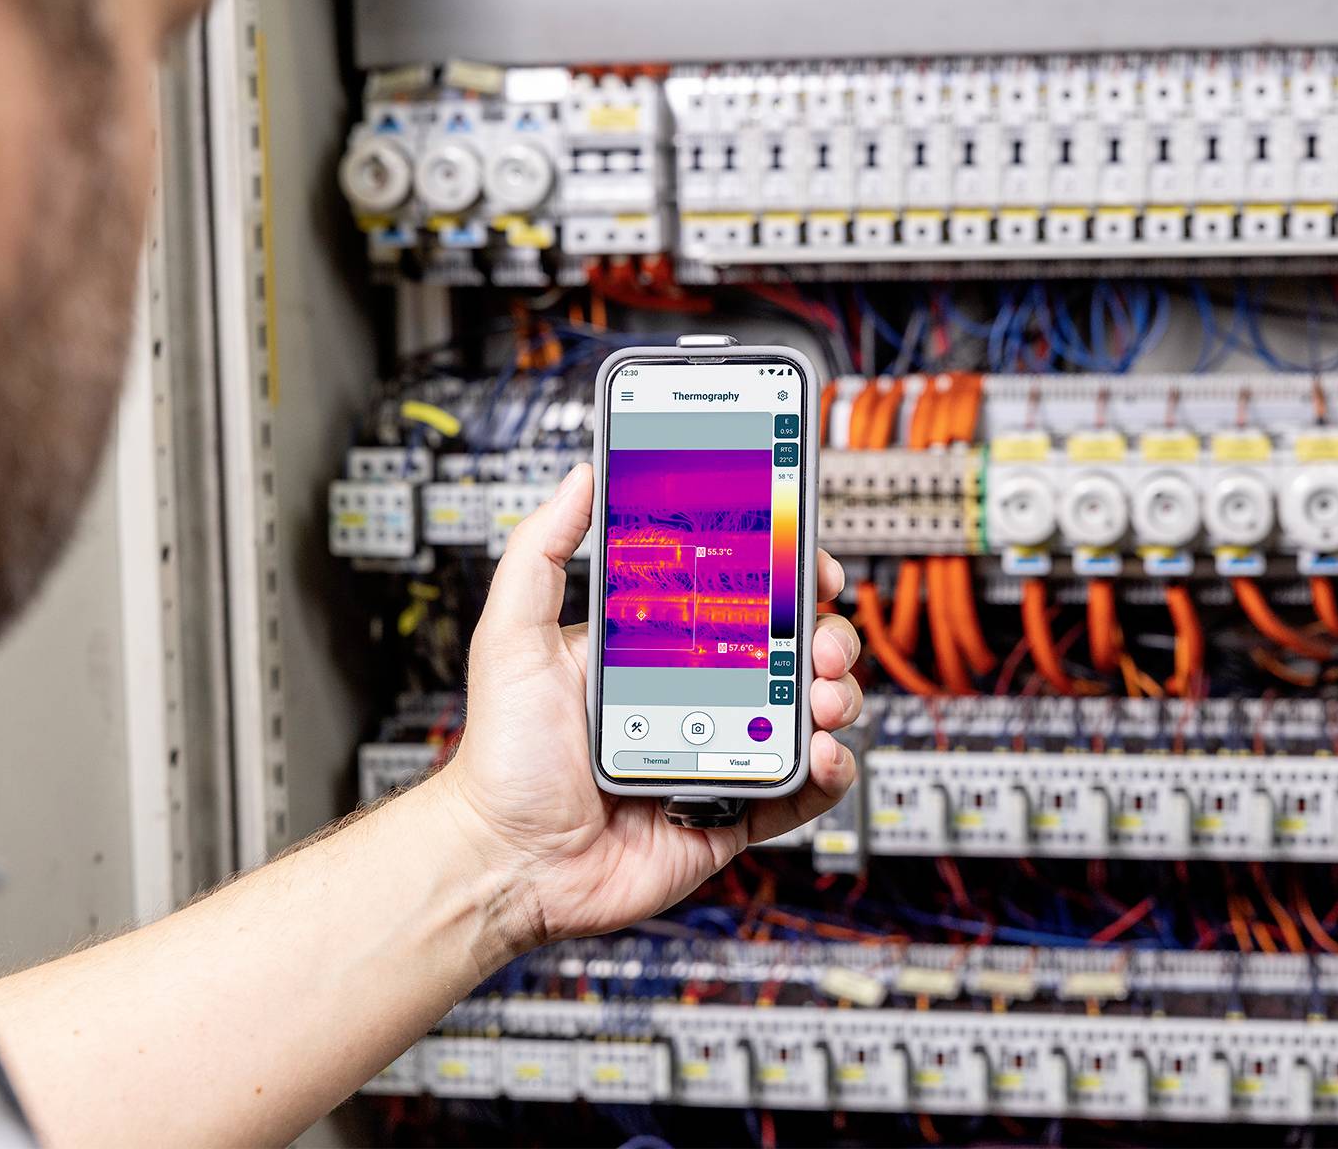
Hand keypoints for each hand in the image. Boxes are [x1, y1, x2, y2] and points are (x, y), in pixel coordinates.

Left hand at [434, 463, 860, 950]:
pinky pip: (802, 791)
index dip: (786, 576)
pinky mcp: (735, 813)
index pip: (741, 596)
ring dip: (834, 696)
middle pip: (792, 651)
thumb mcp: (510, 634)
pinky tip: (819, 752)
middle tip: (818, 642)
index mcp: (658, 648)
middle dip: (824, 636)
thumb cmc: (502, 756)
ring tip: (821, 698)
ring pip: (809, 713)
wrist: (506, 860)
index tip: (807, 561)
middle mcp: (698, 695)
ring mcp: (720, 752)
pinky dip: (828, 769)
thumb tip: (581, 477)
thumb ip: (540, 550)